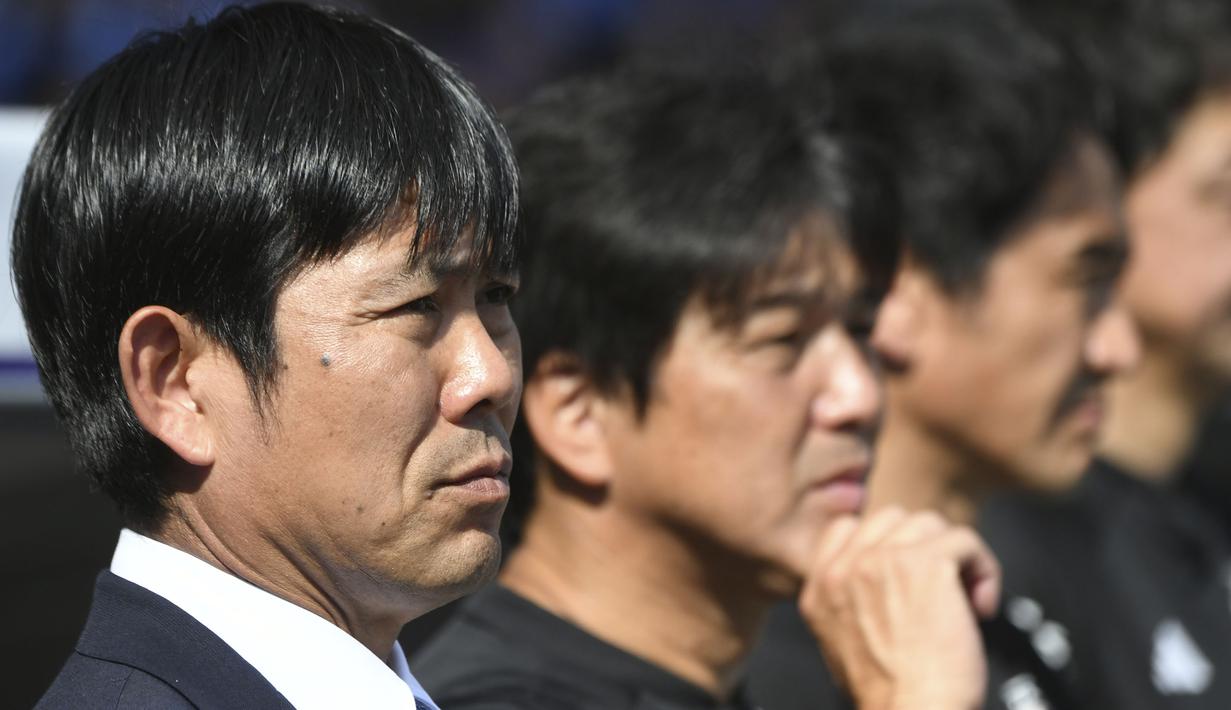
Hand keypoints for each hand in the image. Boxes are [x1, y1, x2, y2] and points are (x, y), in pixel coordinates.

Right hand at [798, 508, 1000, 709]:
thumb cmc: (890, 698)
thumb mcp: (841, 644)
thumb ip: (851, 602)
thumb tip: (886, 583)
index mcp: (821, 587)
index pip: (847, 528)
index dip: (886, 544)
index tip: (908, 573)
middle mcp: (847, 568)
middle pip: (893, 520)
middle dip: (923, 548)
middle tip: (941, 592)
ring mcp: (885, 561)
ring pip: (931, 525)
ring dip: (954, 559)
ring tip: (963, 601)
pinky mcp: (927, 564)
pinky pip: (965, 541)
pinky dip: (984, 571)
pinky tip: (980, 607)